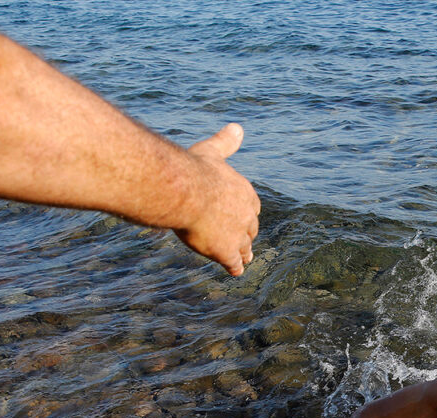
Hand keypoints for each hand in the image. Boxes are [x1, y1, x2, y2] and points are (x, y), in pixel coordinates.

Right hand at [172, 123, 260, 275]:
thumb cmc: (194, 169)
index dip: (246, 213)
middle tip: (245, 242)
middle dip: (246, 234)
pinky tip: (235, 271)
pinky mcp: (226, 250)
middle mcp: (247, 214)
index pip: (251, 206)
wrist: (185, 191)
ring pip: (245, 247)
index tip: (244, 217)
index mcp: (245, 192)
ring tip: (244, 258)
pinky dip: (235, 266)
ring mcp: (238, 234)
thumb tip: (237, 126)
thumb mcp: (212, 152)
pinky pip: (234, 263)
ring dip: (244, 253)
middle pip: (250, 228)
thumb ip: (226, 143)